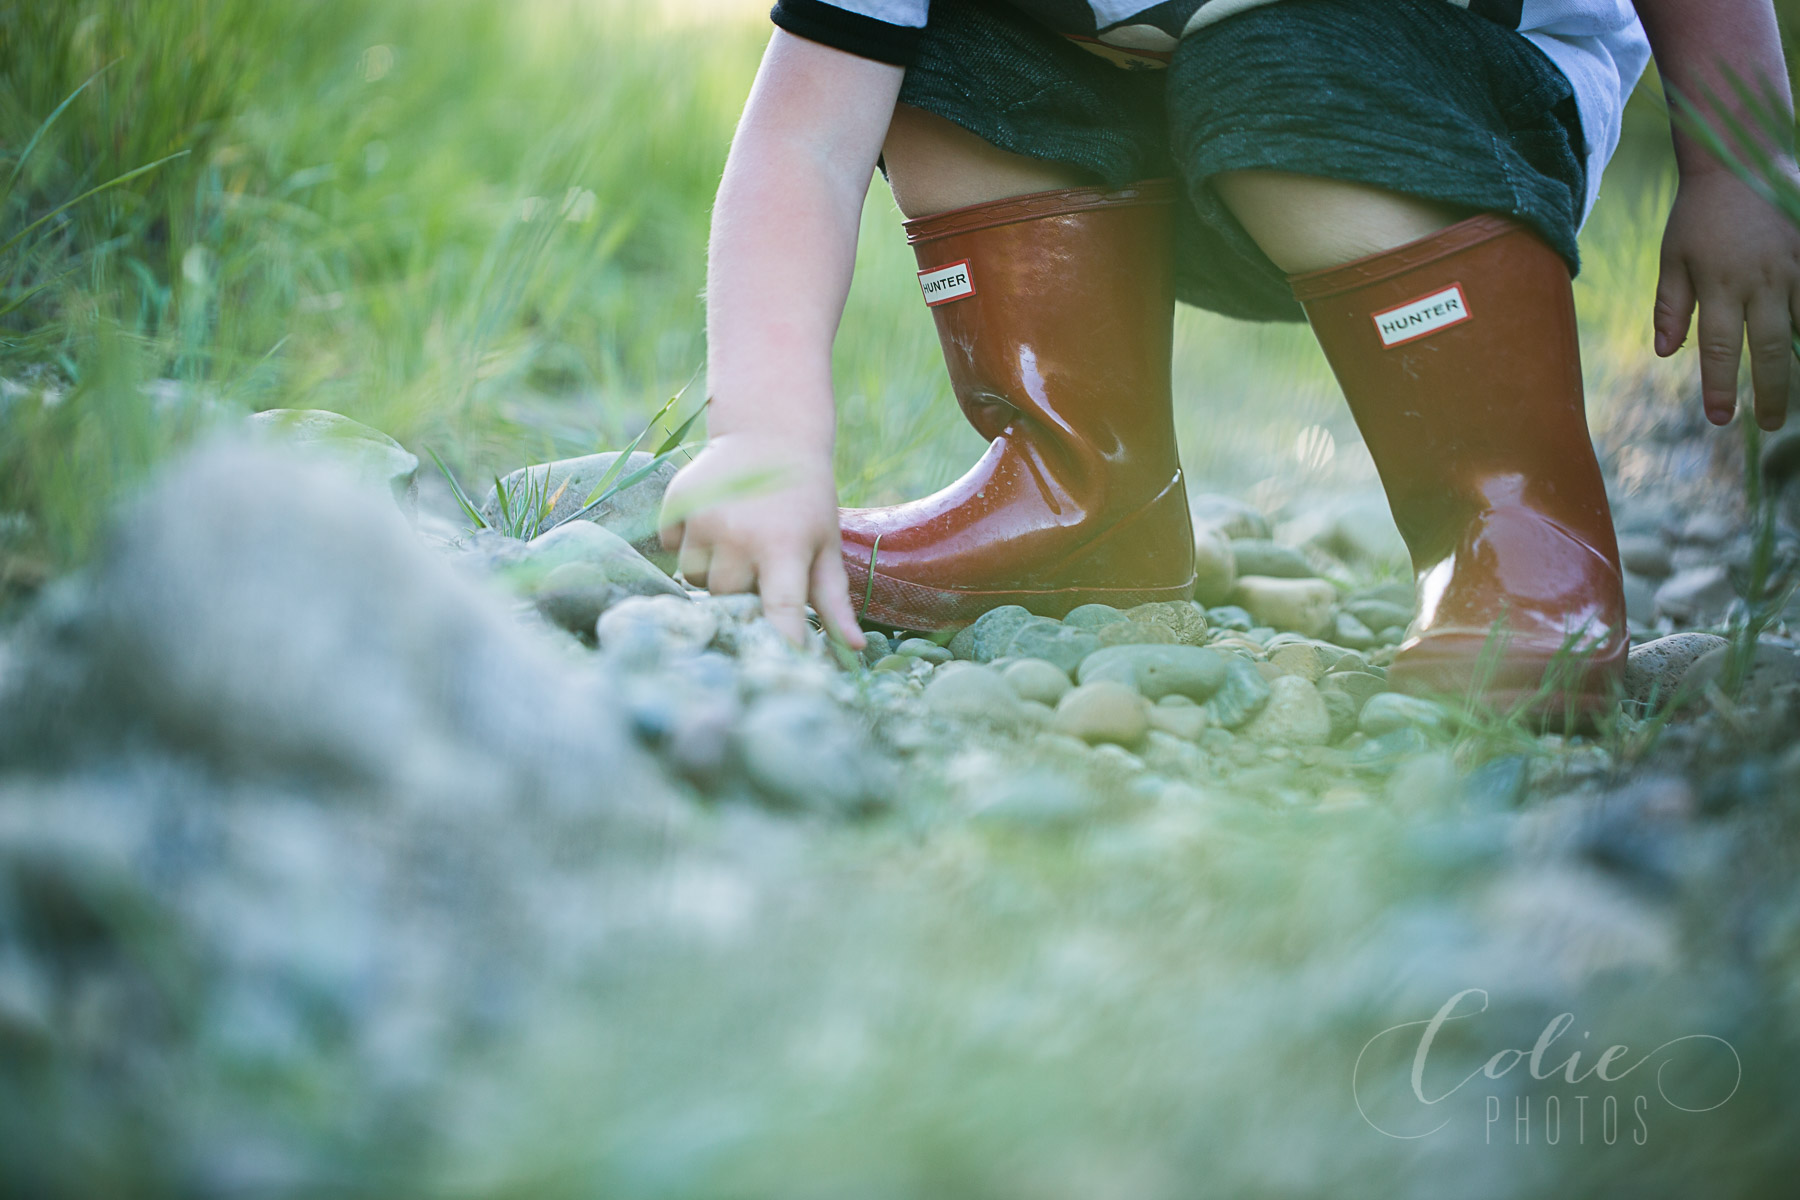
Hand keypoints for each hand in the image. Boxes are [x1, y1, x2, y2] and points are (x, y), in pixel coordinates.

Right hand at [658, 433, 864, 649]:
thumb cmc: (806, 499)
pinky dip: (688, 543)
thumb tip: (855, 649)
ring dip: (713, 571)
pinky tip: (714, 521)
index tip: (785, 665)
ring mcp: (702, 517)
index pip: (779, 611)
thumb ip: (834, 598)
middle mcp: (738, 534)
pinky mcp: (677, 503)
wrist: (770, 434)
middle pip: (727, 597)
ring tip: (737, 542)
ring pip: (695, 578)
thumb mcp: (826, 544)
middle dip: (742, 592)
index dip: (781, 643)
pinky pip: (673, 547)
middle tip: (759, 566)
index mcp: (782, 546)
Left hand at [1654, 165, 1799, 429]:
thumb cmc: (1700, 214)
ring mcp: (1796, 266)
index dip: (1722, 387)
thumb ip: (1672, 307)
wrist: (1741, 160)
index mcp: (1721, 287)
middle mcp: (1763, 282)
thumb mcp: (1674, 258)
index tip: (1721, 419)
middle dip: (1773, 392)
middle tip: (1771, 424)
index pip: (1722, 350)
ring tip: (1799, 396)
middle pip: (1772, 349)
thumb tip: (1667, 354)